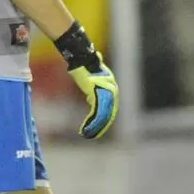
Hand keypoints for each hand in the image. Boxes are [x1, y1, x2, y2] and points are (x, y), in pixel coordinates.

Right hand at [54, 22, 119, 139]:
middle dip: (101, 127)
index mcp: (111, 89)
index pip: (110, 109)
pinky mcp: (98, 92)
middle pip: (108, 114)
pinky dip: (91, 122)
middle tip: (92, 136)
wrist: (80, 57)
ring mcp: (106, 91)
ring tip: (87, 135)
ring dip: (95, 127)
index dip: (104, 121)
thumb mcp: (91, 80)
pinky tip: (85, 129)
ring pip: (103, 115)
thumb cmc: (83, 67)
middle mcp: (112, 90)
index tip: (96, 130)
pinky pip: (96, 112)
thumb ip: (94, 90)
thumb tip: (91, 97)